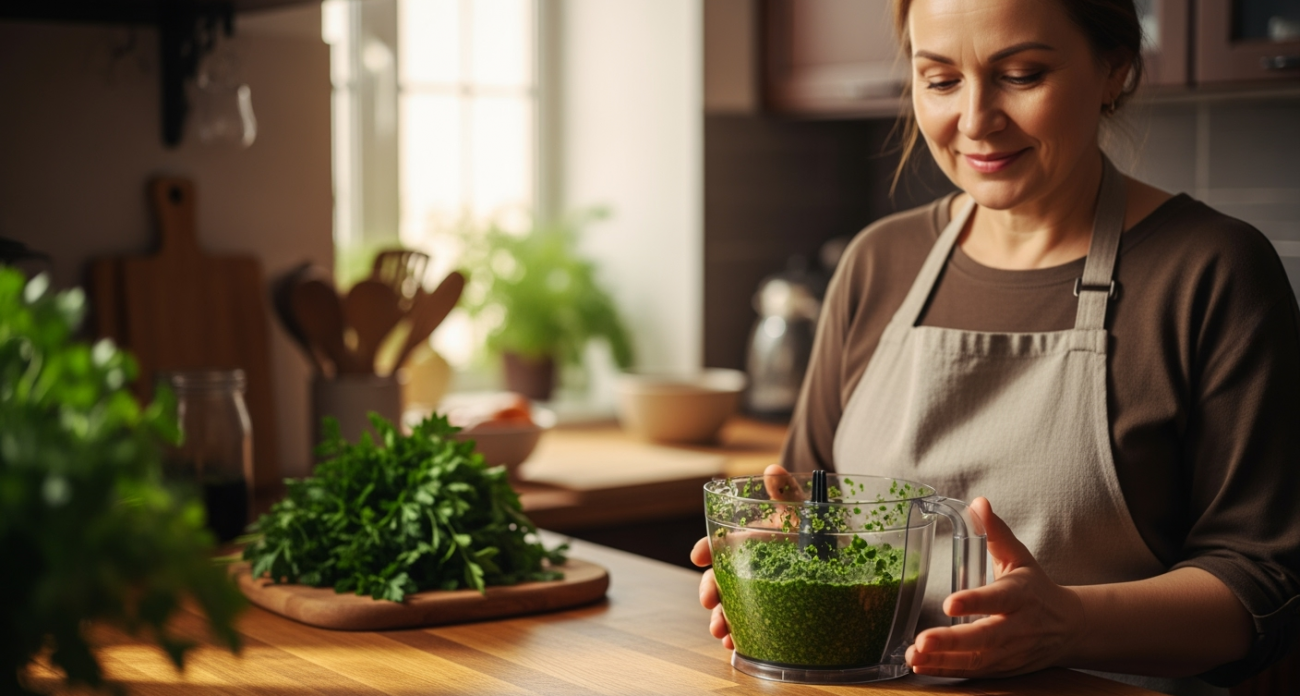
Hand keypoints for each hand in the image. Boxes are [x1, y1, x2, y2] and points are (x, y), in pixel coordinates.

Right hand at [692, 464, 801, 650]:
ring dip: (720, 619)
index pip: (721, 545)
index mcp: (751, 541)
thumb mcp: (803, 510)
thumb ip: (787, 493)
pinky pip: (749, 626)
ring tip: (721, 632)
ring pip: (731, 606)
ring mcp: (759, 592)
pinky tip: (735, 646)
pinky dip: (739, 637)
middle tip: (708, 601)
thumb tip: (772, 468)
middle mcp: (750, 567)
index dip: (707, 549)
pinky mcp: (771, 613)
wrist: (844, 559)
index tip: (698, 557)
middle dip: (710, 590)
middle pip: (720, 579)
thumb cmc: (817, 531)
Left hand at [905, 497, 1084, 677]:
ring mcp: (1010, 652)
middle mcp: (1016, 627)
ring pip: (977, 660)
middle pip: (986, 638)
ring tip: (915, 655)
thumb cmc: (1036, 589)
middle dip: (953, 642)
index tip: (950, 603)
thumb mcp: (1020, 557)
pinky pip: (973, 673)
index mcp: (1020, 595)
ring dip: (944, 660)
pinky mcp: (1002, 669)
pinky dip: (946, 671)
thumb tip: (978, 502)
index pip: (998, 598)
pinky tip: (921, 666)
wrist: (1069, 628)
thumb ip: (996, 532)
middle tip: (923, 641)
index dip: (975, 602)